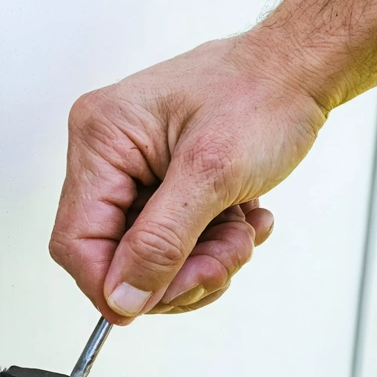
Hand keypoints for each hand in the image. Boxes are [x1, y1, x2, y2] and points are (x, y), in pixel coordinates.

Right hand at [49, 34, 327, 323]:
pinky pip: (170, 241)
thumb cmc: (262, 94)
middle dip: (173, 270)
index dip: (110, 284)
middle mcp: (107, 154)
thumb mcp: (212, 175)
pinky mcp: (159, 183)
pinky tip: (241, 221)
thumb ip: (161, 242)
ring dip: (200, 260)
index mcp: (101, 138)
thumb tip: (123, 297)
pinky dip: (209, 245)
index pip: (77, 239)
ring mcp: (132, 170)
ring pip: (147, 255)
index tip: (150, 305)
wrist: (300, 71)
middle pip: (114, 254)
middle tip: (223, 262)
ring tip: (241, 234)